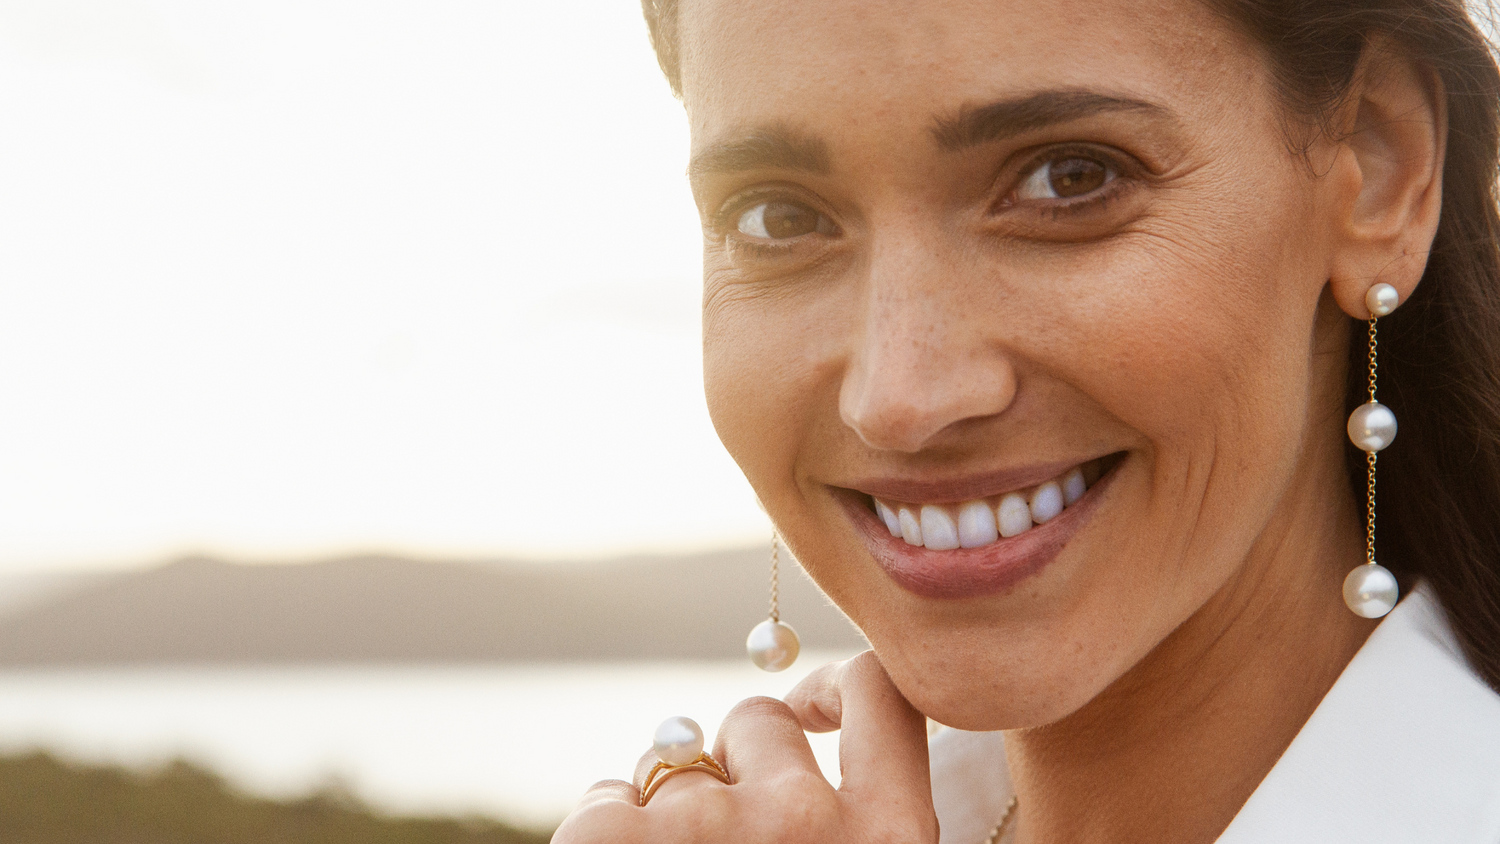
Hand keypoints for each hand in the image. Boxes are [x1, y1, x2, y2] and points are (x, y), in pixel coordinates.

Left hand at [550, 651, 938, 843]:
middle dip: (731, 766)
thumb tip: (795, 730)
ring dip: (666, 820)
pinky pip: (608, 798)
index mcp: (894, 839)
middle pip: (758, 722)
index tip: (808, 709)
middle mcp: (810, 822)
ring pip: (678, 768)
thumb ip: (855, 824)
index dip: (834, 685)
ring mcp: (712, 828)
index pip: (883, 695)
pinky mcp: (618, 840)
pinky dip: (604, 835)